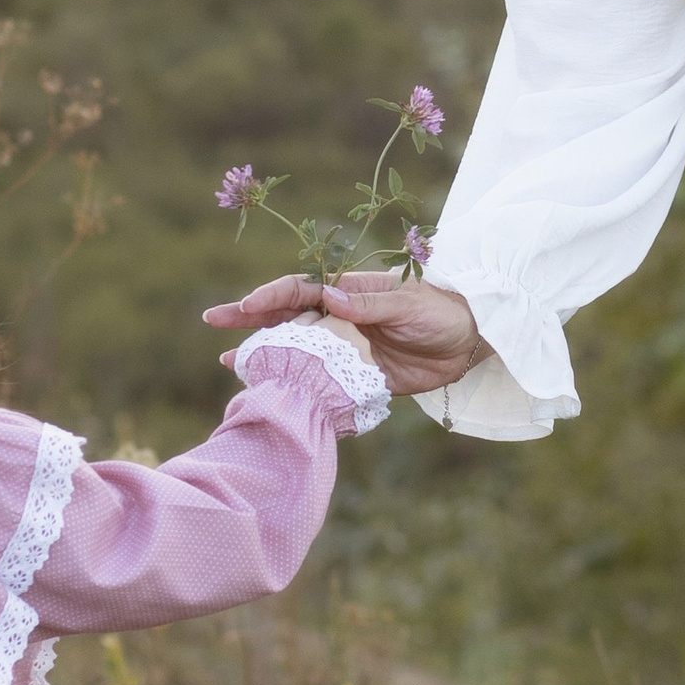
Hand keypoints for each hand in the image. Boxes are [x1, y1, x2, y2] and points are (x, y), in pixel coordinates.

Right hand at [204, 268, 484, 396]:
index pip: (300, 290)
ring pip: (295, 350)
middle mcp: (339, 319)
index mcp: (348, 293)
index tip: (245, 307)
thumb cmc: (440, 310)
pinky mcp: (357, 379)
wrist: (470, 341)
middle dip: (250, 318)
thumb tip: (329, 298)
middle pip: (286, 317)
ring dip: (264, 353)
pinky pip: (320, 383)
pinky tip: (274, 394)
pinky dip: (296, 387)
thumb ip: (369, 303)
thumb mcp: (407, 302)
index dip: (270, 296)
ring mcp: (345, 349)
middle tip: (214, 320)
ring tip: (229, 361)